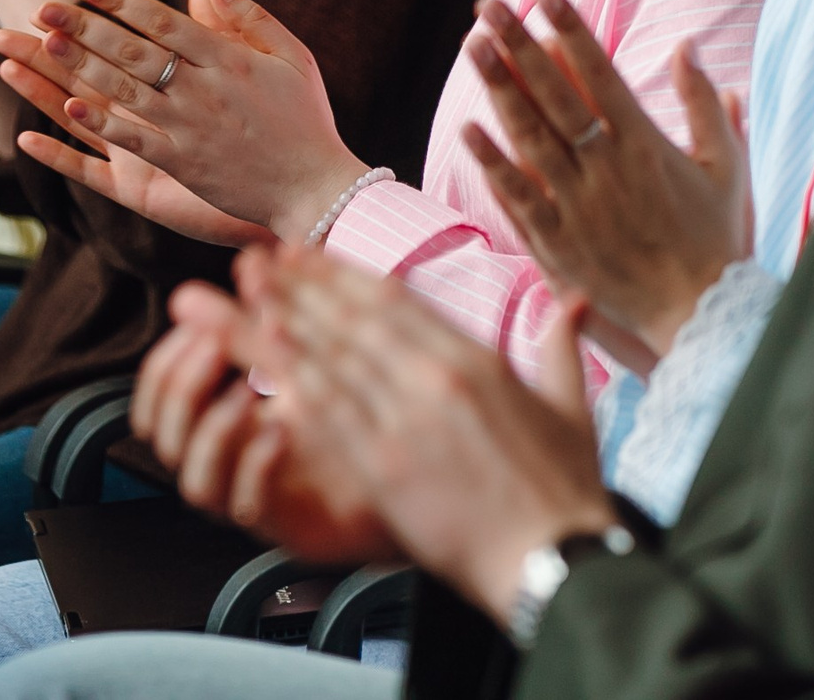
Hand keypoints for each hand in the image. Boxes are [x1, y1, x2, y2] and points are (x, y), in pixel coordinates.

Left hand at [0, 0, 366, 244]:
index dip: (121, 1)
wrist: (315, 187)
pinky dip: (102, 121)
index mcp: (230, 59)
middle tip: (44, 7)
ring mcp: (191, 127)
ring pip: (125, 90)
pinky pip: (134, 139)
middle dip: (85, 26)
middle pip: (133, 50)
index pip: (164, 20)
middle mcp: (205, 89)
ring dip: (82, 65)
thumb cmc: (307, 120)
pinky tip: (70, 105)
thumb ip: (251, 18)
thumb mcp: (293, 57)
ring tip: (46, 44)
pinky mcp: (183, 164)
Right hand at [134, 281, 400, 563]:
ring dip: (214, 429)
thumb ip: (280, 318)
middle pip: (162, 436)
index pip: (160, 394)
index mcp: (227, 415)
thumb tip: (253, 261)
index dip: (168, 358)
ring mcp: (252, 495)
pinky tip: (280, 430)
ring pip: (194, 479)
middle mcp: (229, 459)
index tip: (196, 316)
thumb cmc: (363, 409)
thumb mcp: (316, 355)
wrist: (417, 468)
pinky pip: (248, 507)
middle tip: (214, 344)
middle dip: (181, 386)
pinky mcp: (285, 526)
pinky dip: (256, 466)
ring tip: (245, 391)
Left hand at [248, 248, 613, 623]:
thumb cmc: (565, 494)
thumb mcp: (571, 407)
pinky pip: (330, 414)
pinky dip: (294, 379)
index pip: (395, 301)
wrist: (555, 560)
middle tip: (255, 259)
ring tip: (242, 293)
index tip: (307, 254)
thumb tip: (570, 301)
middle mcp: (436, 379)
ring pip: (332, 358)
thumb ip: (560, 347)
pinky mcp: (386, 468)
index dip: (343, 274)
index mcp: (477, 360)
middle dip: (300, 286)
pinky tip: (262, 356)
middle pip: (353, 319)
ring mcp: (406, 421)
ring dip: (282, 321)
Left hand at [463, 0, 750, 362]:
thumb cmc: (716, 239)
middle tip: (489, 3)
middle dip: (520, 43)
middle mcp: (607, 169)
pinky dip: (492, 164)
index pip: (601, 72)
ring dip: (498, 88)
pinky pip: (518, 198)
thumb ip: (705, 104)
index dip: (572, 29)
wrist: (702, 315)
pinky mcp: (559, 245)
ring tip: (472, 45)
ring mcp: (579, 206)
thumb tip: (688, 44)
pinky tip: (468, 129)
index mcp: (646, 144)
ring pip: (530, 137)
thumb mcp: (726, 165)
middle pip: (555, 93)